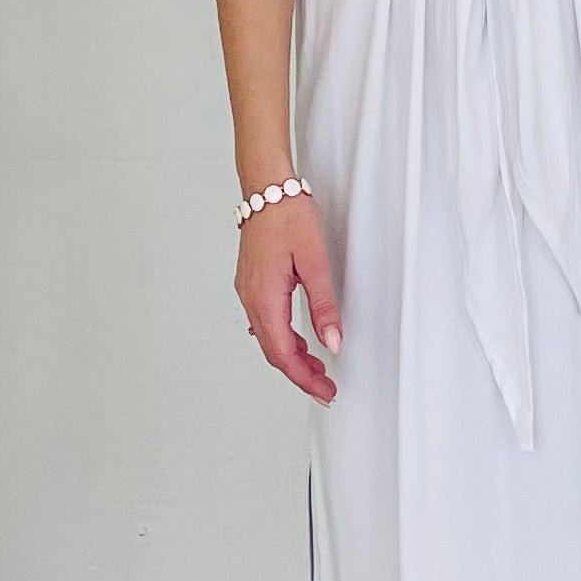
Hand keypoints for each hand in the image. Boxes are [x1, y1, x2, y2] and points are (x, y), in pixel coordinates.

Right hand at [237, 196, 341, 401]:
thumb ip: (324, 306)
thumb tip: (332, 342)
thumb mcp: (315, 261)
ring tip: (318, 369)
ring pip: (268, 338)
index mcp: (264, 297)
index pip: (283, 353)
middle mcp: (251, 298)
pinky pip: (265, 322)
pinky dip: (283, 338)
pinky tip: (299, 341)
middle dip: (300, 374)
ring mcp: (248, 291)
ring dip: (292, 357)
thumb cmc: (288, 215)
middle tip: (325, 389)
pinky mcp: (252, 283)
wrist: (267, 187)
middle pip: (274, 352)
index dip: (304, 378)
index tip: (324, 392)